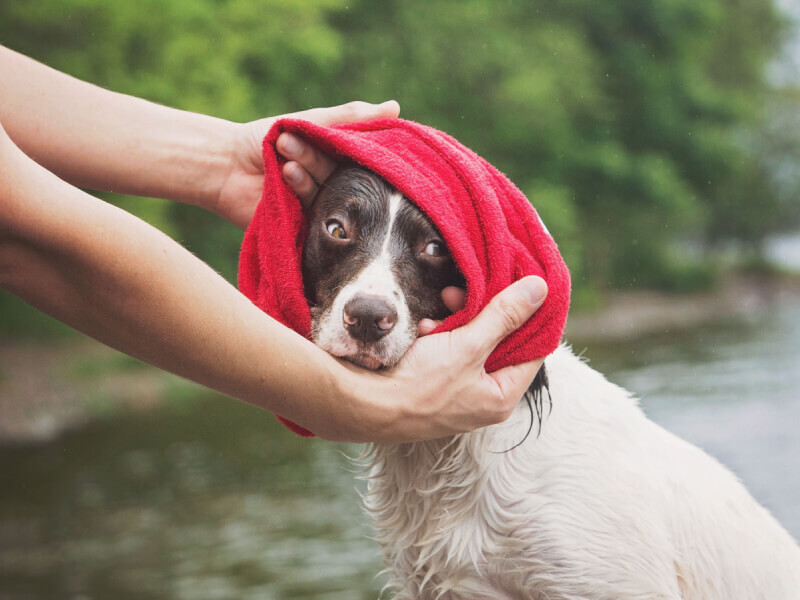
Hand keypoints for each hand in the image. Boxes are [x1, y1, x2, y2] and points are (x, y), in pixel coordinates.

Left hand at [212, 100, 399, 228]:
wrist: (222, 168)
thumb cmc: (260, 140)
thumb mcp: (308, 122)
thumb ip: (349, 117)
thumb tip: (395, 107)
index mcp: (337, 160)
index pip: (364, 157)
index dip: (364, 150)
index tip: (357, 139)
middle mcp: (332, 185)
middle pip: (343, 175)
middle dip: (315, 157)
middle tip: (288, 143)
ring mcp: (319, 207)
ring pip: (327, 191)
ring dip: (304, 172)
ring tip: (282, 160)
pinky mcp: (305, 228)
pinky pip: (314, 212)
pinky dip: (300, 190)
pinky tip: (285, 175)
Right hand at [325, 276, 548, 442]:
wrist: (365, 404)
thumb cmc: (419, 385)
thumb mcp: (468, 345)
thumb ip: (505, 316)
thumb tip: (541, 290)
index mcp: (502, 397)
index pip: (534, 349)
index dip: (531, 316)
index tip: (524, 287)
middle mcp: (484, 398)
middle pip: (500, 343)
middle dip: (483, 313)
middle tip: (463, 293)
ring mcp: (458, 392)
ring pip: (471, 342)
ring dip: (456, 321)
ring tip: (437, 310)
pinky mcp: (435, 383)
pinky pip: (448, 350)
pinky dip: (438, 335)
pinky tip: (422, 328)